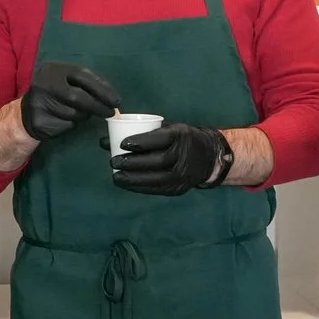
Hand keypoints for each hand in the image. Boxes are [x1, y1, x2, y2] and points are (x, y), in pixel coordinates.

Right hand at [19, 61, 124, 141]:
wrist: (24, 113)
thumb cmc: (53, 94)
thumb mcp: (65, 81)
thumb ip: (85, 84)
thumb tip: (111, 98)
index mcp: (52, 69)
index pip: (82, 75)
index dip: (102, 88)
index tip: (116, 100)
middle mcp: (43, 84)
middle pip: (78, 97)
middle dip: (98, 106)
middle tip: (110, 112)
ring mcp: (38, 103)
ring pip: (74, 114)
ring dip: (84, 116)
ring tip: (79, 113)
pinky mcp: (39, 121)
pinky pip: (66, 125)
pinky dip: (72, 124)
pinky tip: (65, 120)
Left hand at [110, 121, 233, 196]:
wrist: (207, 157)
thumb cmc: (181, 139)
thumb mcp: (170, 128)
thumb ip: (146, 132)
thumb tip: (111, 135)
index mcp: (181, 135)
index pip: (159, 139)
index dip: (140, 142)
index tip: (122, 144)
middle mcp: (183, 155)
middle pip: (156, 160)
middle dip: (132, 162)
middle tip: (114, 161)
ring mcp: (182, 175)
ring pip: (155, 178)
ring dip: (132, 178)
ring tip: (116, 176)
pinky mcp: (178, 189)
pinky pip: (156, 189)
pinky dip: (139, 187)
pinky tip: (126, 184)